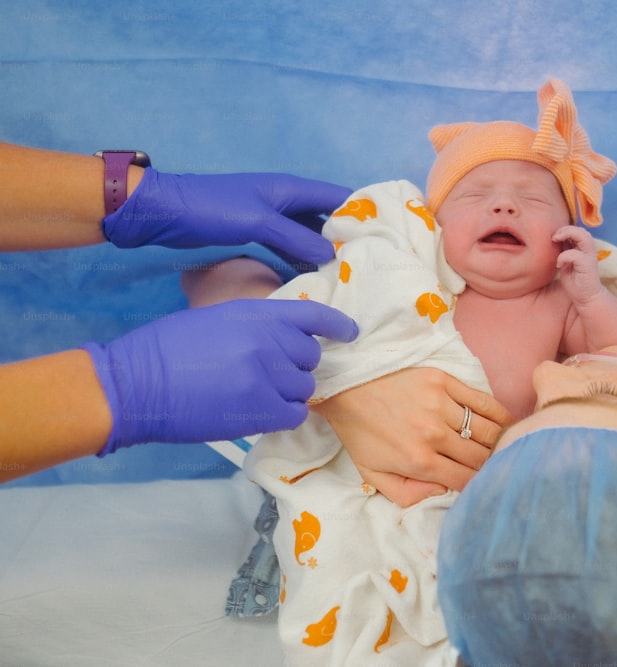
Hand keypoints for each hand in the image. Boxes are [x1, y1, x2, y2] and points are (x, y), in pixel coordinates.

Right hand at [82, 299, 357, 454]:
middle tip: (269, 374)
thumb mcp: (215, 319)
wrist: (136, 384)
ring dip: (287, 393)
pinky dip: (283, 416)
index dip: (336, 324)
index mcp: (257, 313)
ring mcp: (268, 376)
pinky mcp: (261, 410)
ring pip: (304, 388)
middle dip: (296, 366)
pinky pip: (295, 415)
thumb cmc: (164, 349)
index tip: (350, 333)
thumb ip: (255, 326)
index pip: (313, 314)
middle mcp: (270, 341)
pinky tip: (261, 413)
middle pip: (311, 357)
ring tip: (256, 395)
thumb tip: (283, 340)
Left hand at [103, 167, 351, 267]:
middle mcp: (285, 200)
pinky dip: (300, 258)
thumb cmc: (211, 209)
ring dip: (322, 250)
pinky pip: (288, 245)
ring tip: (344, 274)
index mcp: (290, 188)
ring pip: (307, 233)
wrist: (163, 212)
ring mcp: (270, 217)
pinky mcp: (255, 232)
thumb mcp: (258, 222)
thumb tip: (331, 254)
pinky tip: (309, 277)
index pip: (337, 196)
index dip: (362, 210)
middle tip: (368, 262)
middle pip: (325, 216)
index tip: (385, 232)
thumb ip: (295, 237)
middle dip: (345, 235)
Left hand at [313, 368, 513, 506]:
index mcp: (418, 461)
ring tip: (506, 446)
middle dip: (491, 465)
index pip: (465, 480)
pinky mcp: (444, 380)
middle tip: (499, 466)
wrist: (344, 387)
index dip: (478, 485)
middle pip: (480, 456)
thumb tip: (443, 493)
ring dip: (499, 441)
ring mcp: (441, 404)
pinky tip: (506, 422)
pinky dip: (499, 414)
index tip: (484, 485)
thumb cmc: (361, 433)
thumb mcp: (374, 476)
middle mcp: (434, 434)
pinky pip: (482, 400)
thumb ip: (408, 495)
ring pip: (487, 430)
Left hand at [553, 225, 603, 303]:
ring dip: (567, 234)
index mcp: (583, 249)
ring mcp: (589, 257)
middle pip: (581, 230)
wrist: (586, 298)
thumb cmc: (575, 282)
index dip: (564, 230)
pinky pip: (575, 254)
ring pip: (584, 236)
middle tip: (554, 237)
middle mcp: (588, 251)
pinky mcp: (587, 266)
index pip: (577, 231)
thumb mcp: (566, 263)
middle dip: (565, 229)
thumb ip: (564, 251)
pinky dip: (564, 256)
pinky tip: (559, 265)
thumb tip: (554, 240)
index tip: (553, 238)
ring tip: (556, 240)